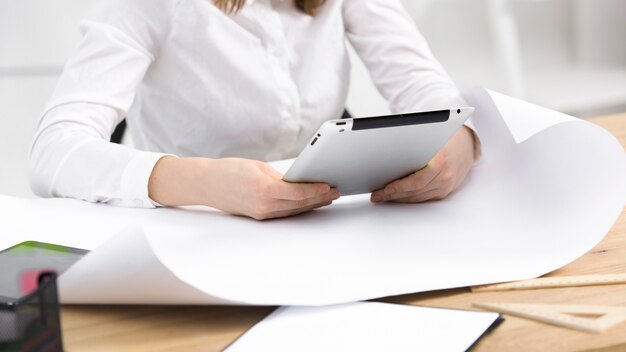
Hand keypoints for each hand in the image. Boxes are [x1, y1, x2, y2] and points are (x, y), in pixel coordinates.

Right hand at [149, 157, 339, 219]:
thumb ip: (280, 177)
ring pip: (294, 210)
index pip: (298, 193)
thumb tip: (299, 181)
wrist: (206, 184)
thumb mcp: (258, 167)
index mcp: (264, 190)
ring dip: (312, 205)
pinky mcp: (259, 216)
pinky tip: (309, 203)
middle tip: (335, 191)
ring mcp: (262, 214)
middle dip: (319, 198)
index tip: (329, 185)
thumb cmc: (229, 170)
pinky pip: (284, 212)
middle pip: (300, 205)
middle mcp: (264, 206)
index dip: (317, 190)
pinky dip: (299, 207)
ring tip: (327, 197)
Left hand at [370, 126, 476, 202]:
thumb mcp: (429, 138)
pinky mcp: (444, 191)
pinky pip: (423, 198)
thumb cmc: (444, 138)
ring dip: (398, 198)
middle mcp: (445, 176)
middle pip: (414, 192)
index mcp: (440, 161)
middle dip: (392, 195)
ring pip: (417, 197)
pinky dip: (408, 198)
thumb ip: (412, 148)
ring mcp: (445, 186)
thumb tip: (386, 155)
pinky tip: (396, 196)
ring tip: (381, 197)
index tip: (384, 189)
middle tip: (376, 195)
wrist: (466, 145)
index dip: (399, 187)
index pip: (416, 181)